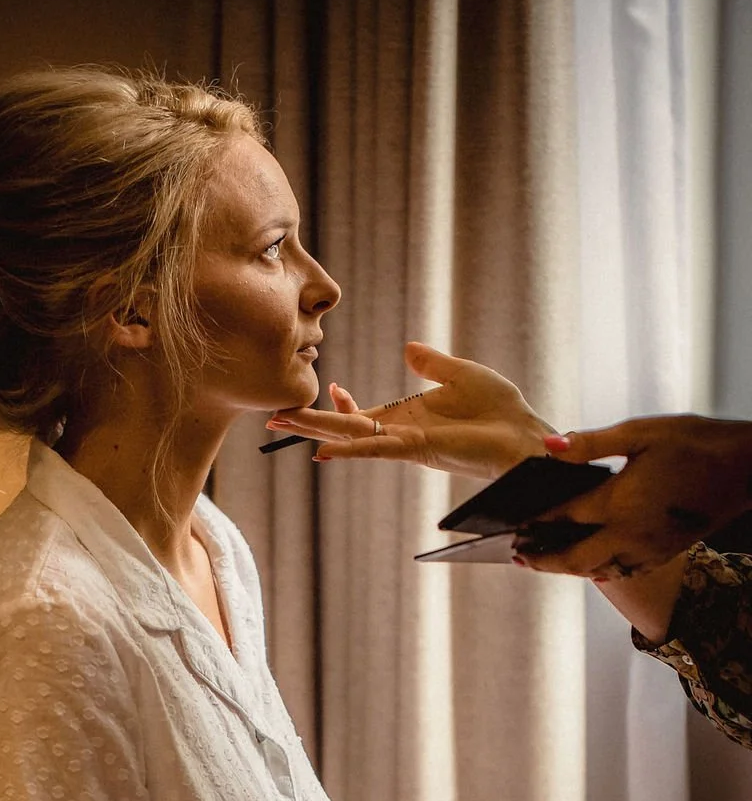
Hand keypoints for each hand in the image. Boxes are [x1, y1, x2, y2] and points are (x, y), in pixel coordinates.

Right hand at [265, 342, 549, 477]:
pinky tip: (325, 451)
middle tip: (273, 416)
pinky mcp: (419, 450)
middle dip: (310, 421)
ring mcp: (407, 444)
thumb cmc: (502, 412)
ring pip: (351, 437)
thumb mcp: (461, 375)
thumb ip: (431, 364)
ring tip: (282, 424)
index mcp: (409, 419)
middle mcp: (402, 435)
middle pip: (346, 427)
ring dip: (317, 431)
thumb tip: (407, 349)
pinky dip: (351, 450)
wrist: (527, 437)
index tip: (331, 385)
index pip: (364, 414)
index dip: (343, 403)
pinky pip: (376, 449)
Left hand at [513, 415, 751, 577]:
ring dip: (569, 568)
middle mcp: (630, 534)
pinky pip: (623, 571)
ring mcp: (648, 550)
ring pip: (597, 570)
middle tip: (517, 556)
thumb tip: (549, 448)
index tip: (510, 525)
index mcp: (620, 502)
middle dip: (542, 560)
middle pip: (574, 559)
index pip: (563, 518)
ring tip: (545, 560)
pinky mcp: (664, 554)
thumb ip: (591, 444)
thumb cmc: (695, 442)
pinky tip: (590, 562)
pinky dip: (600, 569)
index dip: (533, 523)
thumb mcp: (641, 432)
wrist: (747, 468)